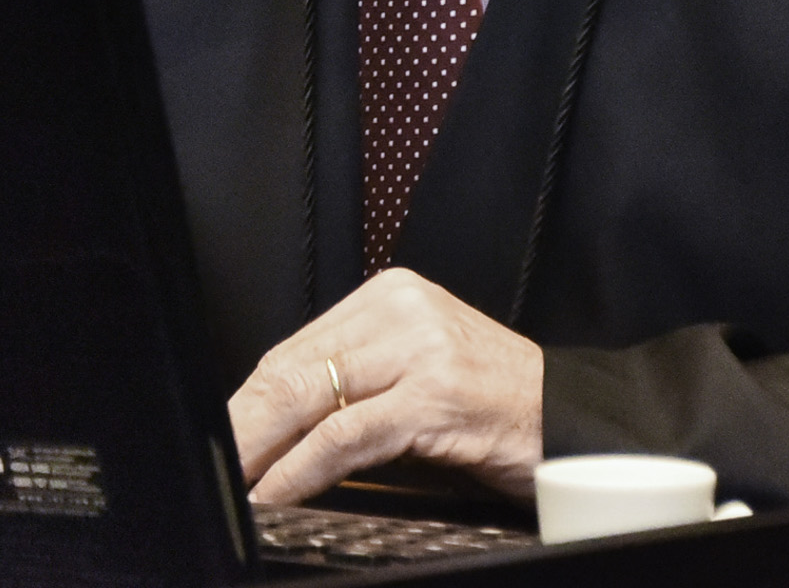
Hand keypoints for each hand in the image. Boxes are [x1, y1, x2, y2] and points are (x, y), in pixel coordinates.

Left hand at [228, 268, 541, 503]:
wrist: (577, 420)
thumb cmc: (498, 405)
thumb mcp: (419, 373)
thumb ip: (360, 380)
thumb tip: (278, 424)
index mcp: (391, 296)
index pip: (296, 348)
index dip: (247, 400)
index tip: (220, 436)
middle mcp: (402, 310)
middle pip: (294, 367)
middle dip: (242, 424)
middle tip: (211, 465)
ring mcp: (420, 349)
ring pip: (311, 396)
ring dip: (260, 450)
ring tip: (234, 483)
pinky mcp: (435, 396)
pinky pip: (346, 436)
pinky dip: (301, 470)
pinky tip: (278, 493)